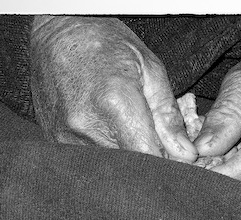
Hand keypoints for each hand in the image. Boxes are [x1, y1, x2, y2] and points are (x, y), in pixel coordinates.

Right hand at [30, 16, 196, 161]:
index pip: (149, 156)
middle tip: (155, 139)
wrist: (58, 32)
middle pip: (130, 165)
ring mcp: (65, 135)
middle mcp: (85, 124)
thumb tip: (185, 155)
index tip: (176, 156)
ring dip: (127, 156)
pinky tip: (109, 130)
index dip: (168, 161)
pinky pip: (90, 159)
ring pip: (111, 166)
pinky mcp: (54, 139)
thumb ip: (168, 116)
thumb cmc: (107, 44)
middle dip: (149, 159)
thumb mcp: (150, 69)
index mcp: (114, 101)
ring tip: (129, 128)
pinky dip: (107, 151)